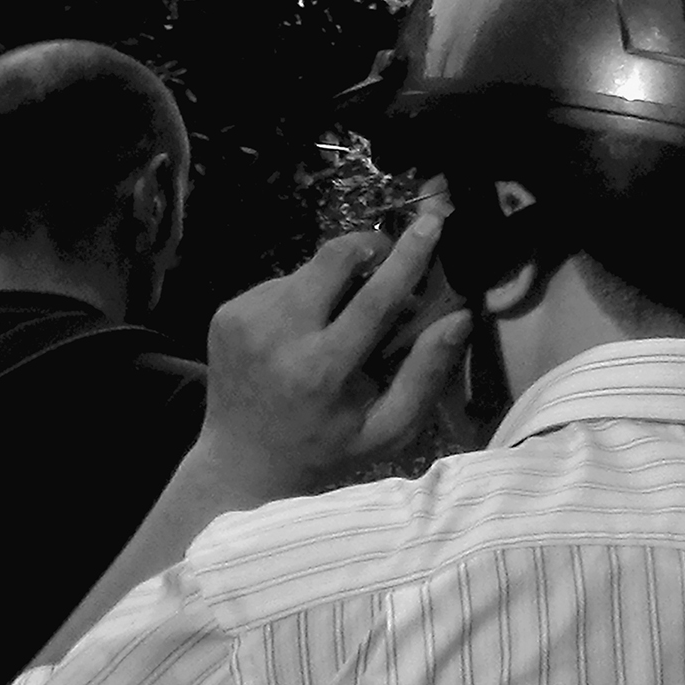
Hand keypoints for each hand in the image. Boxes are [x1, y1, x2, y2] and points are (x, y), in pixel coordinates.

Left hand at [198, 209, 471, 499]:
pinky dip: (302, 299)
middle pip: (332, 259)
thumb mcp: (388, 430)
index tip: (431, 222)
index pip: (375, 297)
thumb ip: (424, 374)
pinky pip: (279, 285)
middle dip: (368, 247)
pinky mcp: (226, 313)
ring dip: (334, 284)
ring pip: (306, 271)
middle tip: (388, 261)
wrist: (242, 461)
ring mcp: (245, 319)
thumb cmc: (327, 451)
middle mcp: (278, 335)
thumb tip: (458, 319)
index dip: (407, 256)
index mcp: (323, 369)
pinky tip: (303, 335)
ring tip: (338, 326)